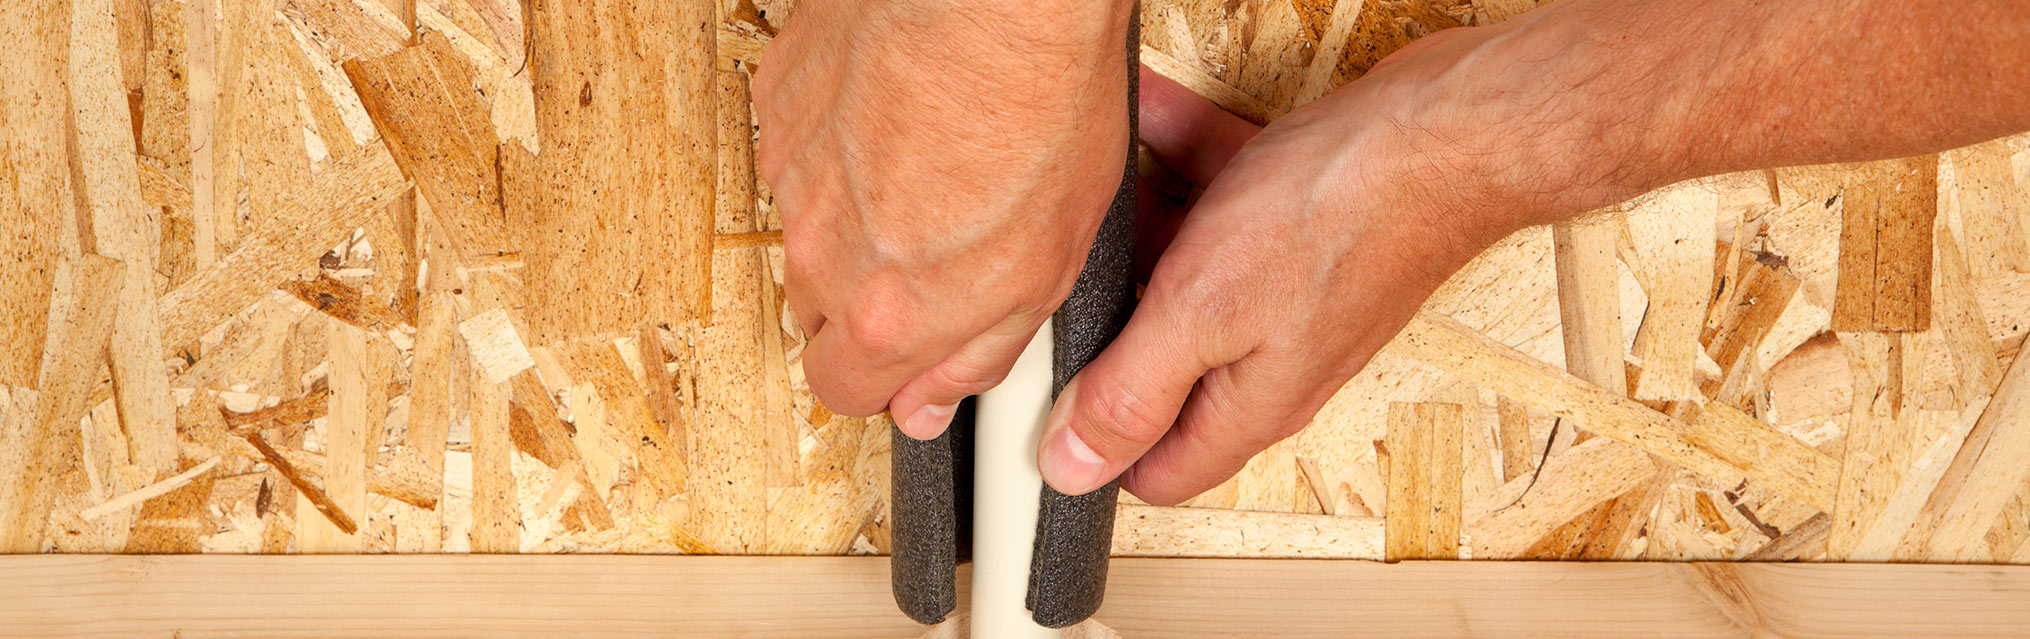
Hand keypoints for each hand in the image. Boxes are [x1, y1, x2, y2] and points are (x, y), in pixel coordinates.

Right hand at [754, 0, 1134, 433]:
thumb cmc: (1039, 109)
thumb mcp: (1049, 267)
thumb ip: (974, 353)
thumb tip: (929, 403)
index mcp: (887, 313)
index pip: (842, 392)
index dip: (884, 379)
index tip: (912, 357)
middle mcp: (821, 252)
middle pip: (819, 312)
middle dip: (870, 299)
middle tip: (935, 253)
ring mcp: (791, 172)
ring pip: (809, 228)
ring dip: (856, 214)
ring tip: (931, 166)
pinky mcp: (779, 101)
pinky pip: (799, 151)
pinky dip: (838, 144)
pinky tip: (899, 116)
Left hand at [1041, 19, 1651, 504]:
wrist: (1447, 130)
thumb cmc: (1341, 217)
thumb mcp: (1201, 313)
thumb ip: (1132, 392)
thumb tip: (1073, 467)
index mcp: (1247, 402)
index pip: (1160, 469)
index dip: (1093, 450)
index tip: (1037, 403)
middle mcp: (1269, 357)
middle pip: (1162, 367)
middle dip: (1104, 321)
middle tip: (1056, 276)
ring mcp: (1285, 290)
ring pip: (1185, 272)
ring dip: (1137, 226)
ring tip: (1094, 185)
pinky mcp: (1299, 225)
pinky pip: (1221, 202)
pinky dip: (1180, 165)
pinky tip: (1146, 119)